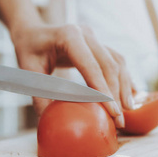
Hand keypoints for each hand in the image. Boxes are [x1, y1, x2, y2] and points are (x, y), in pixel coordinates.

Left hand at [12, 24, 135, 127]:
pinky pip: (116, 61)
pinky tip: (128, 95)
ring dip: (123, 87)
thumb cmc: (28, 50)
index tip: (113, 113)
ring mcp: (94, 37)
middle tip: (119, 120)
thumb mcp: (29, 73)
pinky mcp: (99, 44)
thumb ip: (40, 97)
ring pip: (117, 62)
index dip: (104, 90)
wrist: (32, 32)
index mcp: (69, 36)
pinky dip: (123, 78)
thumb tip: (53, 124)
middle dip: (116, 94)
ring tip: (127, 111)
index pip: (91, 66)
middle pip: (109, 65)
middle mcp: (86, 34)